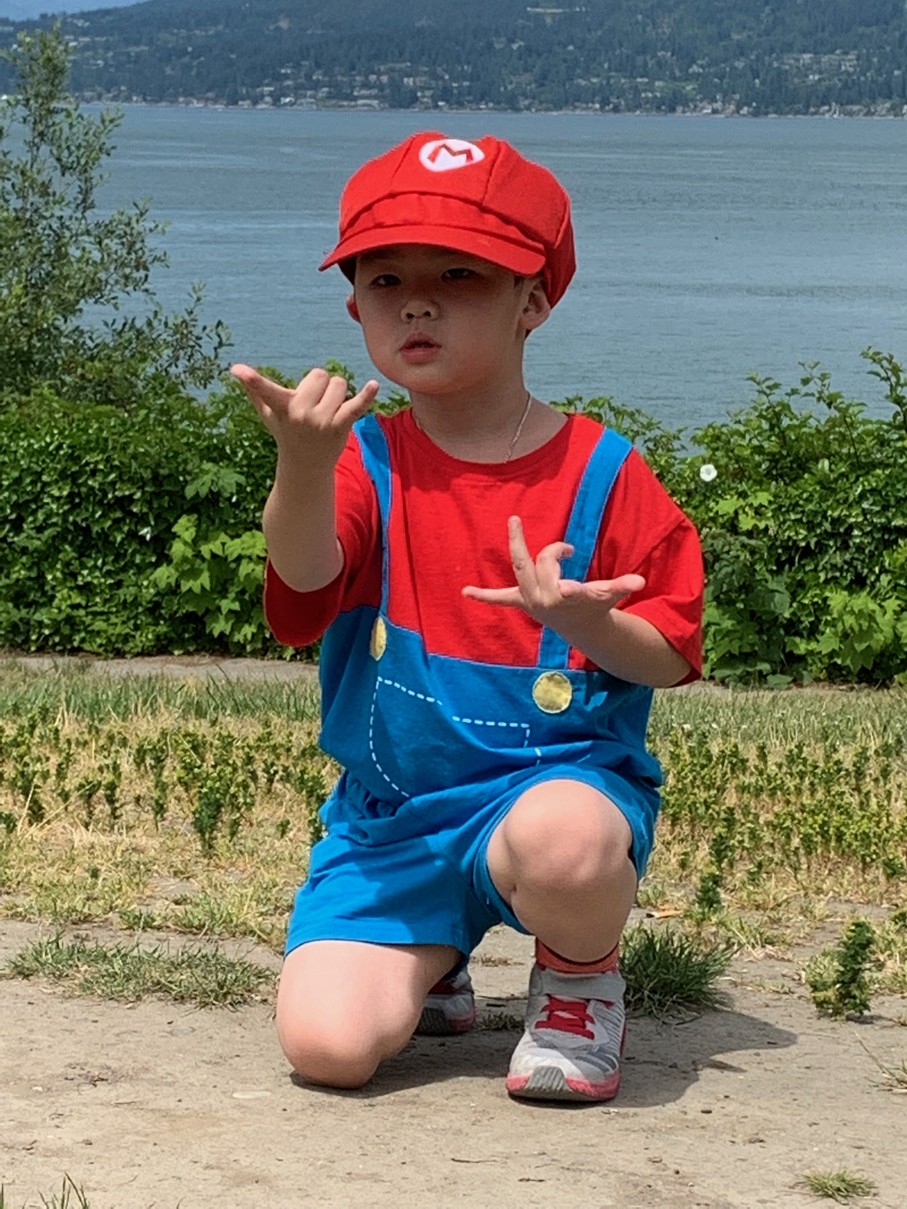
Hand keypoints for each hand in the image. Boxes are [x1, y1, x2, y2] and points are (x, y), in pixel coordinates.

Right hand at [231, 364, 379, 468]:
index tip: (237, 370)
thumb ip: (255, 392)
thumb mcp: (269, 415)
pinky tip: (374, 385)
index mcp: (281, 407)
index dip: (251, 379)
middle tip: (314, 404)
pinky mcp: (340, 426)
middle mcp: (299, 413)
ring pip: (339, 384)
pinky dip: (367, 396)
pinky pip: (356, 406)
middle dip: (320, 385)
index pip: (264, 389)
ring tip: (328, 411)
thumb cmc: (286, 434)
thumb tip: (235, 372)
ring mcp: (321, 420)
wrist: (305, 466)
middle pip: (320, 375)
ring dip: (337, 394)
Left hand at [462, 516, 644, 620]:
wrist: (582, 628)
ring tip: (515, 522)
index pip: (563, 581)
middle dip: (548, 551)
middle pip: (539, 564)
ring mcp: (530, 600)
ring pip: (521, 568)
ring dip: (518, 547)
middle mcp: (544, 599)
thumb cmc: (595, 605)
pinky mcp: (522, 601)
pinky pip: (501, 598)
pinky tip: (466, 592)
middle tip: (553, 537)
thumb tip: (640, 582)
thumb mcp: (609, 596)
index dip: (564, 576)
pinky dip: (485, 596)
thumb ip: (622, 587)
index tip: (568, 576)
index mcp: (565, 596)